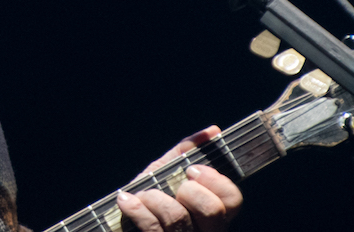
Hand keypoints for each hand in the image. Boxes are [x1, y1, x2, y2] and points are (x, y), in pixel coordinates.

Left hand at [115, 126, 242, 231]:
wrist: (120, 224)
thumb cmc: (150, 196)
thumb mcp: (167, 172)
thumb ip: (187, 152)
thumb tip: (212, 131)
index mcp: (214, 215)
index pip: (233, 199)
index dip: (215, 181)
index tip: (192, 170)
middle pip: (212, 210)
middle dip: (188, 190)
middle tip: (174, 188)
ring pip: (177, 218)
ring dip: (154, 198)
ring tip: (144, 195)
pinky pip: (151, 227)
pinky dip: (135, 209)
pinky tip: (126, 200)